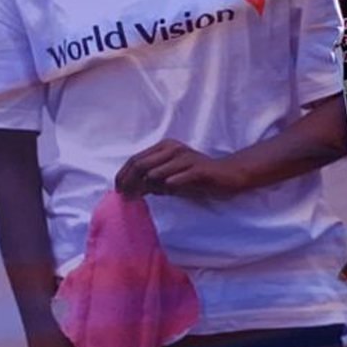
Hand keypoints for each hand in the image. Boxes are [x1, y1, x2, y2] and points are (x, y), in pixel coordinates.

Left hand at [116, 139, 244, 199]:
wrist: (229, 173)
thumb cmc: (197, 176)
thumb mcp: (171, 178)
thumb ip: (152, 182)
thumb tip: (131, 190)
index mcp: (164, 147)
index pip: (135, 159)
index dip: (123, 174)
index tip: (117, 189)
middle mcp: (172, 149)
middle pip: (141, 164)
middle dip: (129, 182)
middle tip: (124, 197)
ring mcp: (185, 158)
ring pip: (156, 171)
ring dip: (145, 187)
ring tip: (138, 198)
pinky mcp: (198, 169)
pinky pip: (178, 177)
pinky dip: (168, 184)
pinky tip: (162, 191)